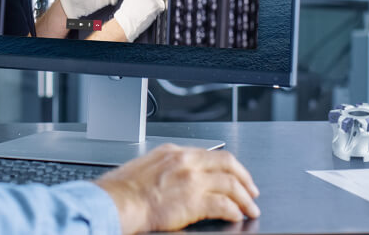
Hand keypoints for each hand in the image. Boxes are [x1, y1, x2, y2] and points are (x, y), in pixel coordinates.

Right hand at [95, 145, 259, 233]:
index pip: (211, 154)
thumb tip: (180, 177)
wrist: (116, 203)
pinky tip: (236, 216)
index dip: (229, 167)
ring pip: (231, 184)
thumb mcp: (146, 167)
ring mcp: (192, 180)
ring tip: (250, 208)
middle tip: (252, 191)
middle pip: (228, 164)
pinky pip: (224, 205)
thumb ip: (167, 168)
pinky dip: (234, 211)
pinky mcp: (194, 201)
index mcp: (174, 152)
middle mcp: (186, 162)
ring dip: (244, 198)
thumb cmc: (123, 191)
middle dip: (245, 178)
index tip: (236, 176)